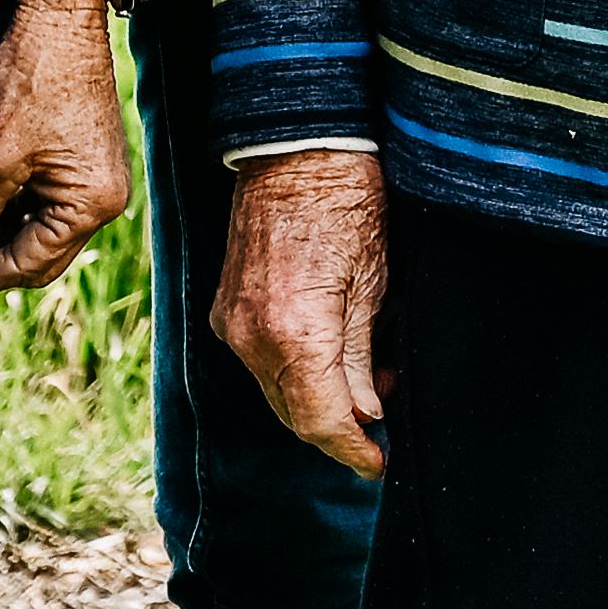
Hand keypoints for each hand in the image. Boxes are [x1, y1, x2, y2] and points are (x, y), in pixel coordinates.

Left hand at [0, 0, 135, 302]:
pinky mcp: (84, 157)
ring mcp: (97, 176)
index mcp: (92, 203)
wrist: (60, 12)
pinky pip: (47, 203)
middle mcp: (105, 197)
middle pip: (40, 256)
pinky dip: (12, 211)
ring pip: (41, 230)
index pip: (27, 265)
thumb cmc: (34, 76)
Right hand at [213, 146, 390, 477]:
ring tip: (369, 391)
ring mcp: (230, 323)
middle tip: (382, 432)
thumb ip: (362, 356)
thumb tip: (366, 412)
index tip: (379, 465)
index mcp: (293, 331)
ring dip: (317, 404)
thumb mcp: (375, 280)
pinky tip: (334, 362)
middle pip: (294, 414)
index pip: (321, 419)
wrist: (297, 143)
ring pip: (276, 392)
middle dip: (338, 431)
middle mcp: (249, 336)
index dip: (353, 449)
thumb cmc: (349, 198)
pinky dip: (295, 375)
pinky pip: (261, 363)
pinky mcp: (225, 310)